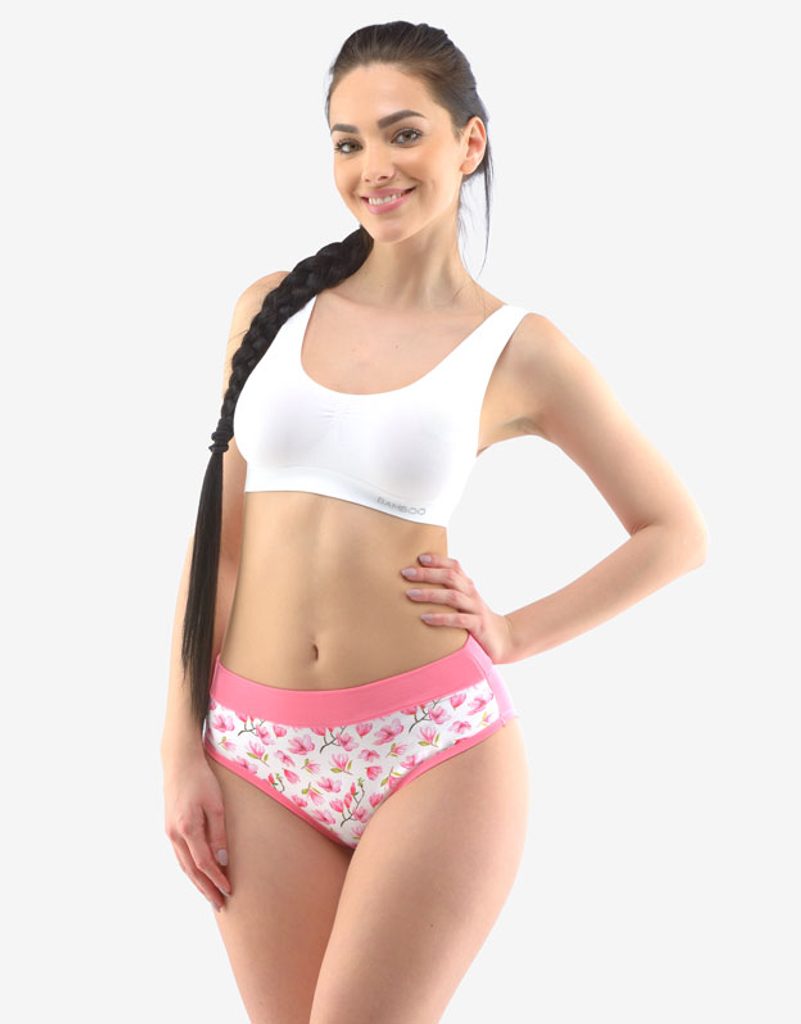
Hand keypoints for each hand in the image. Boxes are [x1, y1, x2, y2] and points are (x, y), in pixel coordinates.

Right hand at [162, 752, 232, 912]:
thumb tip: (222, 860)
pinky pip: (180, 855)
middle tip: (219, 905)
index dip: (216, 879)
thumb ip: (218, 833)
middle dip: (206, 889)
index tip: (229, 890)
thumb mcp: (216, 804)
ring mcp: (169, 832)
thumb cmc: (202, 779)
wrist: (179, 762)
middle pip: (191, 870)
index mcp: (187, 828)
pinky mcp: (169, 828)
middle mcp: (175, 834)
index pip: (204, 863)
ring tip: (210, 895)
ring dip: (197, 882)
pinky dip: (189, 869)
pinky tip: (198, 874)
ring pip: (183, 865)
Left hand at [400, 552, 516, 663]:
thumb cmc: (476, 620)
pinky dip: (441, 618)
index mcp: (468, 586)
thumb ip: (449, 593)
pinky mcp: (478, 626)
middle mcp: (472, 594)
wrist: (504, 639)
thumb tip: (418, 586)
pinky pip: (458, 620)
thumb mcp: (465, 603)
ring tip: (410, 594)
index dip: (438, 560)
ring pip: (453, 596)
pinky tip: (425, 618)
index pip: (454, 566)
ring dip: (430, 594)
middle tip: (406, 573)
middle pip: (450, 577)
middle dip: (427, 574)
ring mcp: (476, 609)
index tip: (419, 558)